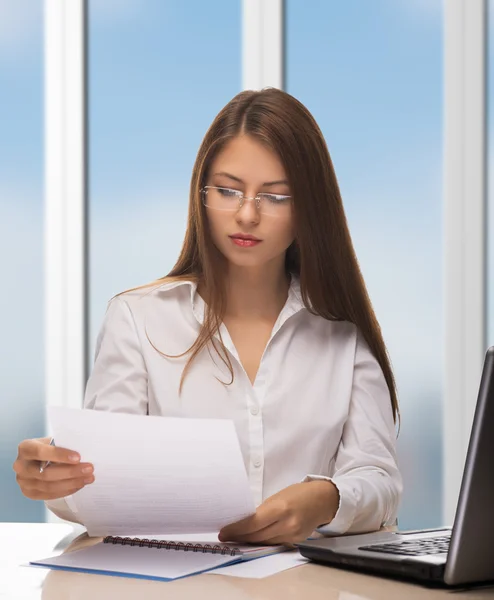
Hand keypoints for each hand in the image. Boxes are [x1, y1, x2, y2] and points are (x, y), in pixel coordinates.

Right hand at [13, 437, 94, 500]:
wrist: (38, 458)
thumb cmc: (49, 446)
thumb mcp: (53, 440)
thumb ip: (64, 445)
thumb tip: (86, 451)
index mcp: (26, 448)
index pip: (41, 452)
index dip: (60, 455)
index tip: (78, 457)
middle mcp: (20, 465)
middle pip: (46, 473)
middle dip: (70, 472)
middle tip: (89, 469)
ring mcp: (23, 481)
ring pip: (49, 486)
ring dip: (72, 483)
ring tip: (88, 478)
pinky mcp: (29, 493)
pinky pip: (49, 495)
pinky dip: (66, 490)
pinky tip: (79, 485)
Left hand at [218, 480, 339, 544]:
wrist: (323, 499)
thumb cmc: (299, 493)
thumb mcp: (278, 496)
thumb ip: (264, 510)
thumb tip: (246, 521)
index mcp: (281, 508)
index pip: (253, 524)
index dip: (237, 530)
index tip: (224, 532)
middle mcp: (287, 524)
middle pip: (257, 536)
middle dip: (240, 537)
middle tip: (226, 536)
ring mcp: (293, 534)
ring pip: (265, 542)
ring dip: (249, 541)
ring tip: (236, 538)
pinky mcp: (296, 541)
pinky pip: (275, 543)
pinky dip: (263, 541)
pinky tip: (254, 539)